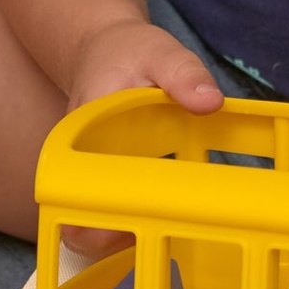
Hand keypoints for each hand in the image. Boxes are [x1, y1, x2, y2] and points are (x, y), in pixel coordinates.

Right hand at [62, 17, 221, 258]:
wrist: (106, 48)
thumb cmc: (129, 50)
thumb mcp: (161, 52)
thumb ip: (184, 74)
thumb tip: (210, 103)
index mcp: (84, 131)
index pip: (78, 185)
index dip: (99, 217)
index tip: (132, 229)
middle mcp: (78, 160)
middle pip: (79, 220)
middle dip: (111, 240)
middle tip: (163, 235)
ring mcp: (89, 174)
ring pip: (93, 226)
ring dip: (124, 236)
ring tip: (175, 229)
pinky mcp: (105, 180)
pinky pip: (114, 210)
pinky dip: (137, 218)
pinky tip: (174, 214)